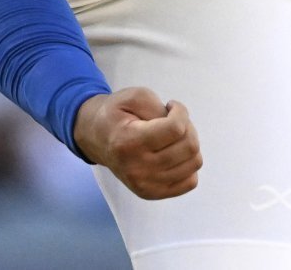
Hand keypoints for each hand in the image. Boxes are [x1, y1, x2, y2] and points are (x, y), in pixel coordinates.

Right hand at [73, 87, 201, 199]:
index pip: (175, 129)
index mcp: (130, 141)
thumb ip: (157, 107)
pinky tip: (174, 153)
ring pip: (194, 164)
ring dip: (189, 144)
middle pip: (189, 147)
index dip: (180, 111)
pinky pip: (190, 182)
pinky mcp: (151, 194)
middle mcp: (138, 168)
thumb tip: (179, 127)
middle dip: (188, 126)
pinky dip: (188, 164)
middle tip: (173, 121)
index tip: (171, 106)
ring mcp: (145, 185)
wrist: (96, 138)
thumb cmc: (116, 114)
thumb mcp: (134, 96)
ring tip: (173, 137)